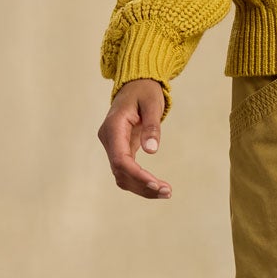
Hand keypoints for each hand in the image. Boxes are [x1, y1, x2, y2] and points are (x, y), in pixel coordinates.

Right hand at [100, 79, 172, 198]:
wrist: (136, 85)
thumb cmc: (144, 91)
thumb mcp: (152, 103)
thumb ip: (152, 126)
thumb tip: (152, 151)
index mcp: (113, 127)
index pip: (120, 159)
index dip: (137, 174)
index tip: (156, 184)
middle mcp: (109, 139)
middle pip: (120, 172)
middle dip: (143, 185)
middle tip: (168, 192)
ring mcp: (112, 146)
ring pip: (122, 176)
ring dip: (142, 188)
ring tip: (166, 192)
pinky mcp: (120, 150)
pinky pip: (127, 171)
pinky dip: (141, 181)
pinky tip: (158, 187)